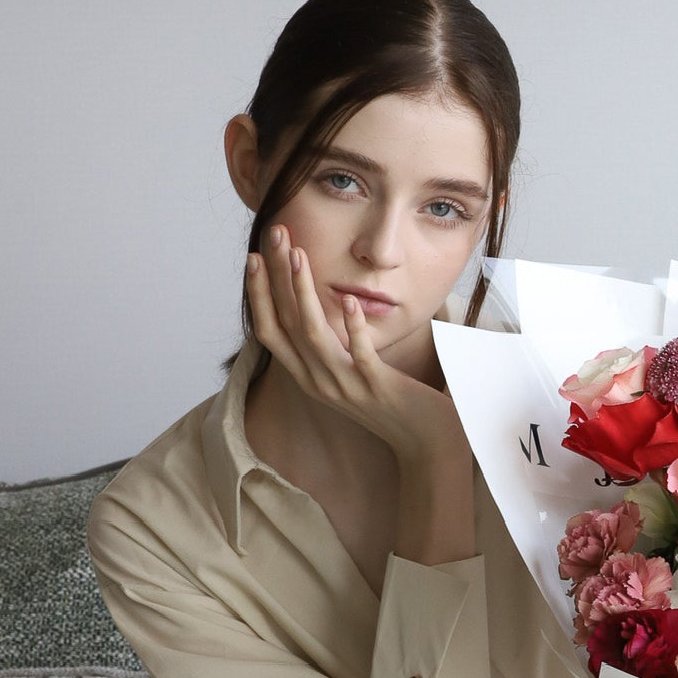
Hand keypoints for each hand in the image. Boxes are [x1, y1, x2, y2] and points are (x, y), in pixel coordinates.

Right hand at [246, 225, 462, 468]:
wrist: (425, 441)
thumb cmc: (391, 402)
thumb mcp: (350, 372)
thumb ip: (333, 346)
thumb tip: (322, 308)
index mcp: (309, 376)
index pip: (270, 331)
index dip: (258, 294)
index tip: (253, 257)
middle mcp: (319, 382)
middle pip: (284, 324)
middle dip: (274, 277)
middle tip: (274, 236)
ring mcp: (346, 387)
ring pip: (313, 335)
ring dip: (303, 292)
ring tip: (298, 256)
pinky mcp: (376, 389)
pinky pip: (359, 355)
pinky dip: (351, 327)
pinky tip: (349, 299)